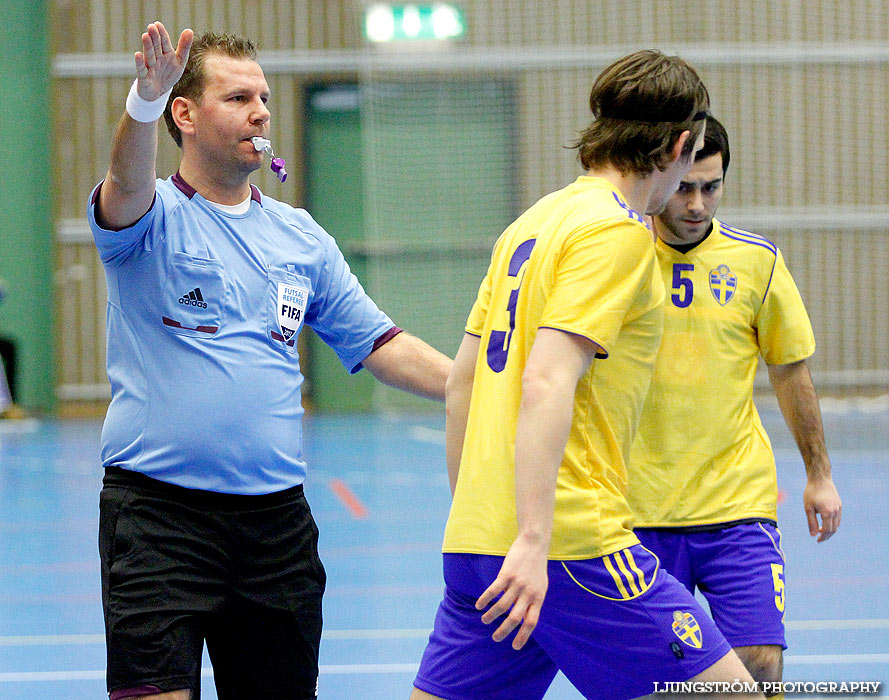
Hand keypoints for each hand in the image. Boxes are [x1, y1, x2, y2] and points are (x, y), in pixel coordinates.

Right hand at [134, 22, 193, 100]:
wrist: (158, 93)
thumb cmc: (168, 74)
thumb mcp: (180, 61)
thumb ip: (184, 47)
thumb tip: (189, 30)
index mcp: (166, 54)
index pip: (164, 42)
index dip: (162, 34)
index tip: (158, 24)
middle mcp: (156, 58)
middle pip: (156, 47)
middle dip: (154, 38)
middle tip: (152, 27)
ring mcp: (150, 67)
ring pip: (149, 56)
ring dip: (147, 46)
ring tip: (145, 36)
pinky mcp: (144, 77)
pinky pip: (142, 69)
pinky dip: (139, 62)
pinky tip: (137, 54)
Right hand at [475, 534, 548, 649]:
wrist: (534, 544)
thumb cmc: (537, 566)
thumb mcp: (541, 586)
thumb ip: (533, 601)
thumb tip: (525, 617)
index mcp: (538, 598)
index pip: (531, 622)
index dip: (523, 636)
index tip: (515, 647)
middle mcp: (528, 593)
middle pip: (515, 618)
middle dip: (504, 631)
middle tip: (496, 638)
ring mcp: (517, 584)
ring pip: (502, 606)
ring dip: (492, 616)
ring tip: (484, 620)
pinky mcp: (506, 574)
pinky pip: (493, 591)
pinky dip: (485, 600)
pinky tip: (479, 605)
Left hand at [803, 476, 841, 541]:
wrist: (820, 479)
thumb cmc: (811, 492)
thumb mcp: (808, 508)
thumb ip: (811, 522)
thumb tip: (813, 535)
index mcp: (828, 513)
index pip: (827, 530)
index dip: (823, 537)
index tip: (817, 540)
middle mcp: (836, 511)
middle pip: (834, 529)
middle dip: (827, 535)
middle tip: (819, 537)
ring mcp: (839, 508)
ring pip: (837, 524)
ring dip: (830, 529)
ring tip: (820, 530)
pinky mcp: (839, 504)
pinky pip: (838, 518)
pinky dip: (833, 523)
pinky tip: (825, 522)